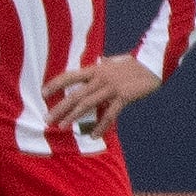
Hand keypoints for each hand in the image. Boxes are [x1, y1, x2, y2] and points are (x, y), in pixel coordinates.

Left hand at [42, 53, 160, 137]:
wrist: (152, 65)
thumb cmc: (132, 64)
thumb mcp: (112, 62)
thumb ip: (103, 65)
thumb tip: (99, 60)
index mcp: (95, 69)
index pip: (69, 76)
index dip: (55, 83)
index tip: (42, 92)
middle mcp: (99, 78)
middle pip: (75, 94)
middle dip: (59, 107)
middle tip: (47, 119)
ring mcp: (111, 87)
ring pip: (87, 104)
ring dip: (73, 116)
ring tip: (62, 126)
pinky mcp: (123, 96)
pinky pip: (109, 114)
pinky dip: (101, 125)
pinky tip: (93, 135)